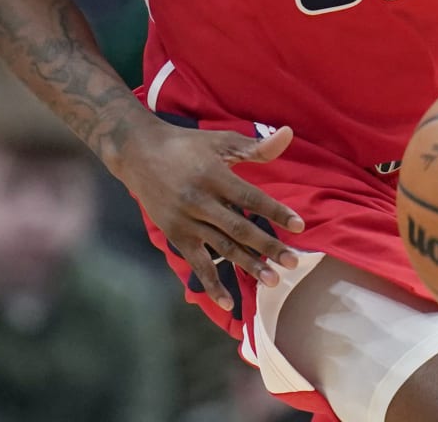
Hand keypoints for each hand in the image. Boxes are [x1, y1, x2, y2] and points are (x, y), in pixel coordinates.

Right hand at [114, 118, 305, 311]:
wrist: (138, 153)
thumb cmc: (186, 145)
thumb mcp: (220, 141)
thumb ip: (255, 146)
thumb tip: (289, 134)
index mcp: (214, 176)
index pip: (250, 198)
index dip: (275, 212)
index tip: (299, 226)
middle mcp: (200, 201)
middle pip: (239, 228)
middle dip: (268, 247)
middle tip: (293, 262)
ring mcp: (186, 221)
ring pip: (222, 248)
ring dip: (248, 265)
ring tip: (273, 281)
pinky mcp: (176, 236)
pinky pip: (197, 264)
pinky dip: (212, 285)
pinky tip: (230, 303)